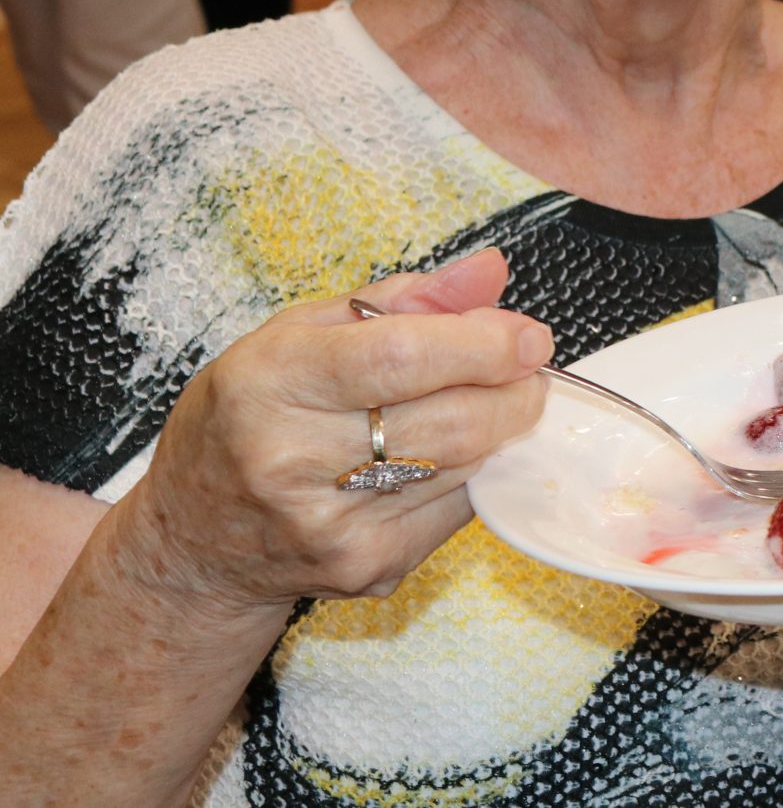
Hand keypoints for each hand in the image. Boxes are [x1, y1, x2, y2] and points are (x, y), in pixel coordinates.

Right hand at [117, 248, 552, 613]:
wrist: (195, 541)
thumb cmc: (251, 416)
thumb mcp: (298, 335)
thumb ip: (402, 300)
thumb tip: (491, 272)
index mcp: (268, 384)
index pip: (400, 358)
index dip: (483, 344)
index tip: (529, 336)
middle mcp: (290, 459)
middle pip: (451, 420)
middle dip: (513, 389)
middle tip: (524, 367)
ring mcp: (330, 525)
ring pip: (466, 464)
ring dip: (499, 428)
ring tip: (482, 401)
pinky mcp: (366, 568)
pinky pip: (459, 507)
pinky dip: (473, 471)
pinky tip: (444, 454)